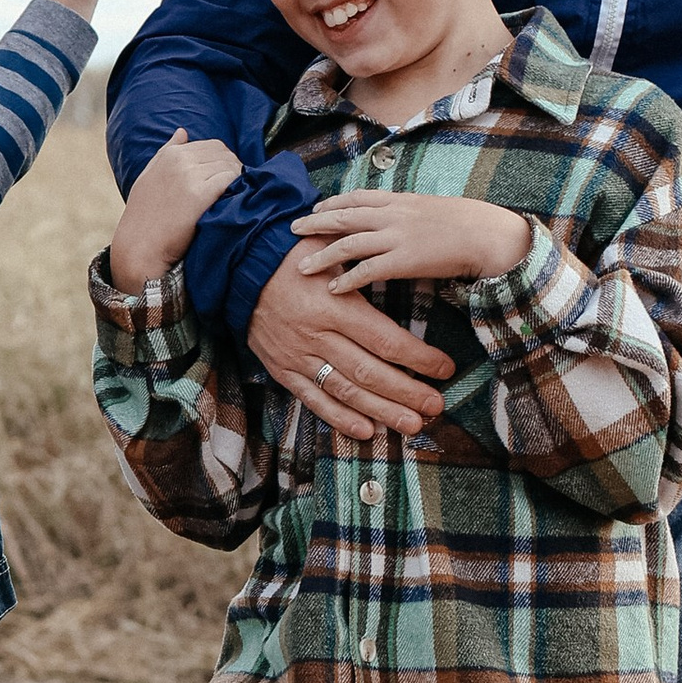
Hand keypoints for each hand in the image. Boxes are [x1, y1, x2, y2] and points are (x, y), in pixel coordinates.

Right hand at [110, 129, 244, 287]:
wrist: (139, 248)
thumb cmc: (144, 217)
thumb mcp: (148, 177)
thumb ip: (166, 152)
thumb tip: (182, 132)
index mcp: (169, 155)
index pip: (211, 145)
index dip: (222, 161)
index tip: (224, 178)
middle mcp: (179, 160)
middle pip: (222, 152)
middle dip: (232, 167)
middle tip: (234, 187)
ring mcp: (189, 176)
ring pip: (229, 165)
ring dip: (237, 178)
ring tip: (234, 195)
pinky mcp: (199, 195)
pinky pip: (229, 180)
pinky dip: (236, 187)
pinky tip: (232, 201)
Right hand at [245, 246, 455, 439]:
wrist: (237, 267)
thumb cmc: (292, 255)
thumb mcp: (331, 251)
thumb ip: (364, 266)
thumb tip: (405, 266)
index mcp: (334, 306)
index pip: (385, 340)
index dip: (419, 358)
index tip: (445, 368)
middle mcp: (317, 336)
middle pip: (371, 372)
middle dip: (408, 392)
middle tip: (436, 407)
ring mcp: (298, 356)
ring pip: (346, 391)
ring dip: (381, 411)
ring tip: (412, 424)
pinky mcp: (283, 369)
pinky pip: (313, 399)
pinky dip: (340, 418)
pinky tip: (366, 431)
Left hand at [288, 188, 530, 290]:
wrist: (488, 234)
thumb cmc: (466, 223)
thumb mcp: (431, 208)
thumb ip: (408, 212)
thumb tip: (396, 219)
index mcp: (400, 199)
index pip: (358, 196)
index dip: (333, 202)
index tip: (316, 208)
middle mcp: (394, 214)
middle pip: (344, 216)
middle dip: (316, 223)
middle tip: (293, 230)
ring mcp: (398, 236)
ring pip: (349, 243)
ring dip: (322, 255)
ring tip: (301, 267)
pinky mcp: (405, 260)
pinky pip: (368, 270)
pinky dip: (347, 279)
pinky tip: (332, 289)